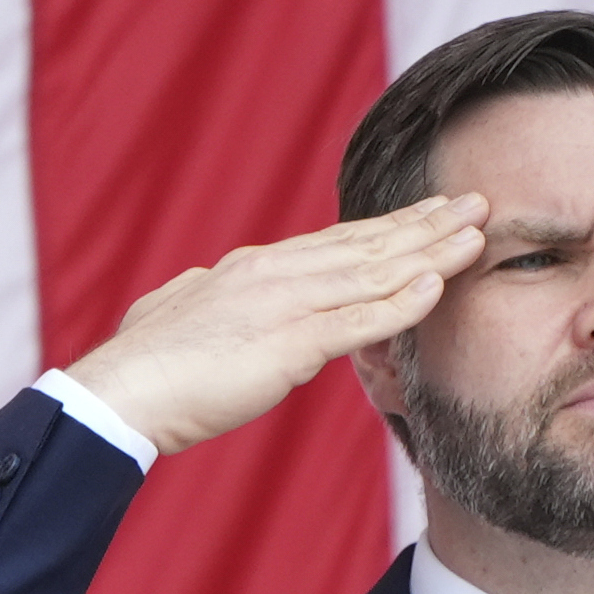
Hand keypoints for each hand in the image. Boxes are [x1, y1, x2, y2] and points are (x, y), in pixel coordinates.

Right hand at [64, 193, 486, 455]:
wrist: (116, 392)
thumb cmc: (140, 364)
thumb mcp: (177, 313)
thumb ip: (203, 296)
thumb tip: (204, 286)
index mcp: (252, 269)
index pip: (337, 242)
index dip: (390, 226)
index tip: (430, 213)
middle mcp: (274, 273)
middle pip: (366, 244)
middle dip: (427, 224)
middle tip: (478, 201)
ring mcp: (283, 304)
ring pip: (373, 272)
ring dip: (431, 253)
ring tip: (478, 234)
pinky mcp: (287, 344)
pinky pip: (357, 320)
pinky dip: (401, 302)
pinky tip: (437, 286)